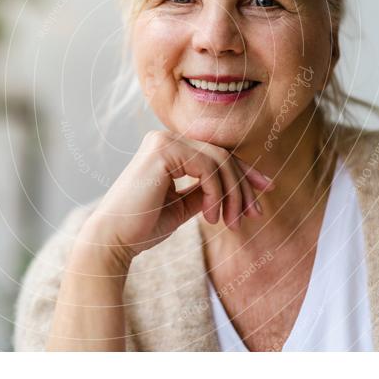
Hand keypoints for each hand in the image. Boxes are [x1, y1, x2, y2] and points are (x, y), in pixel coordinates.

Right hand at [79, 130, 274, 266]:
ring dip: (232, 195)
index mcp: (167, 149)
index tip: (265, 191)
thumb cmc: (143, 227)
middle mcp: (164, 138)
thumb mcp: (183, 206)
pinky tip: (212, 218)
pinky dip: (216, 194)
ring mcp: (162, 141)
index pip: (215, 154)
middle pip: (222, 155)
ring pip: (219, 161)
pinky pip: (207, 168)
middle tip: (256, 214)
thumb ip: (206, 192)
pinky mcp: (162, 150)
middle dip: (244, 186)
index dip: (244, 172)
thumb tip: (238, 188)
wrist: (113, 240)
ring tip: (231, 224)